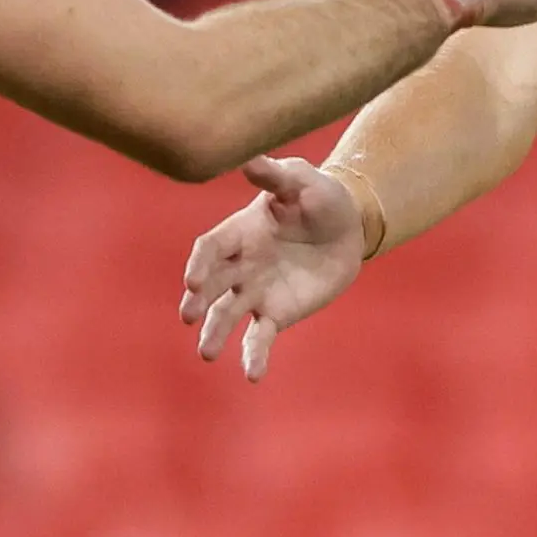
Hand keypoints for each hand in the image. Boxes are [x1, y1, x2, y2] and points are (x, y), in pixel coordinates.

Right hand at [180, 155, 366, 379]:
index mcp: (240, 231)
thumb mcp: (301, 180)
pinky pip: (260, 337)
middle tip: (189, 315)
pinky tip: (253, 376)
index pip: (211, 248)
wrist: (348, 226)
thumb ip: (275, 176)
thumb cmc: (319, 196)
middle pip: (212, 285)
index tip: (193, 279)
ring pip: (228, 315)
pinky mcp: (276, 313)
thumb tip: (249, 160)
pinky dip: (254, 357)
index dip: (200, 263)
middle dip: (198, 300)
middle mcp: (240, 265)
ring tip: (207, 353)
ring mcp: (255, 291)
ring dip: (216, 333)